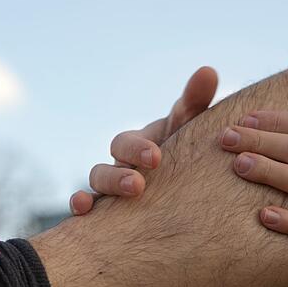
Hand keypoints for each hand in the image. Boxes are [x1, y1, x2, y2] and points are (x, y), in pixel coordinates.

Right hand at [70, 66, 217, 214]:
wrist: (193, 195)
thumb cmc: (189, 154)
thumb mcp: (192, 131)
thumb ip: (196, 104)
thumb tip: (207, 71)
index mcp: (139, 146)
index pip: (128, 143)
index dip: (137, 149)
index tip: (156, 158)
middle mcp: (121, 167)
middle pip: (106, 166)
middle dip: (118, 174)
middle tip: (138, 185)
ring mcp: (111, 191)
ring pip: (95, 185)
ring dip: (100, 191)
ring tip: (111, 200)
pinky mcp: (106, 215)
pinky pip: (86, 211)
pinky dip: (80, 206)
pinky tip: (83, 210)